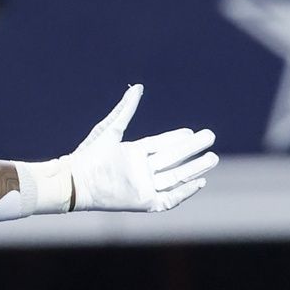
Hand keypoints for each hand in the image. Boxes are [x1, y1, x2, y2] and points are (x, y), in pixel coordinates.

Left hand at [66, 85, 217, 211]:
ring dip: (194, 169)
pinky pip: (170, 199)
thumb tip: (138, 87)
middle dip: (192, 151)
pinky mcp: (144, 202)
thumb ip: (126, 109)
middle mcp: (140, 170)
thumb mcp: (111, 128)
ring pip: (176, 178)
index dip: (176, 138)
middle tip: (210, 138)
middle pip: (173, 160)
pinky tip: (199, 182)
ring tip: (213, 158)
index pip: (161, 145)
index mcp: (133, 153)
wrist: (77, 180)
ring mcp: (144, 187)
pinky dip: (185, 193)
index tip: (192, 130)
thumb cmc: (89, 154)